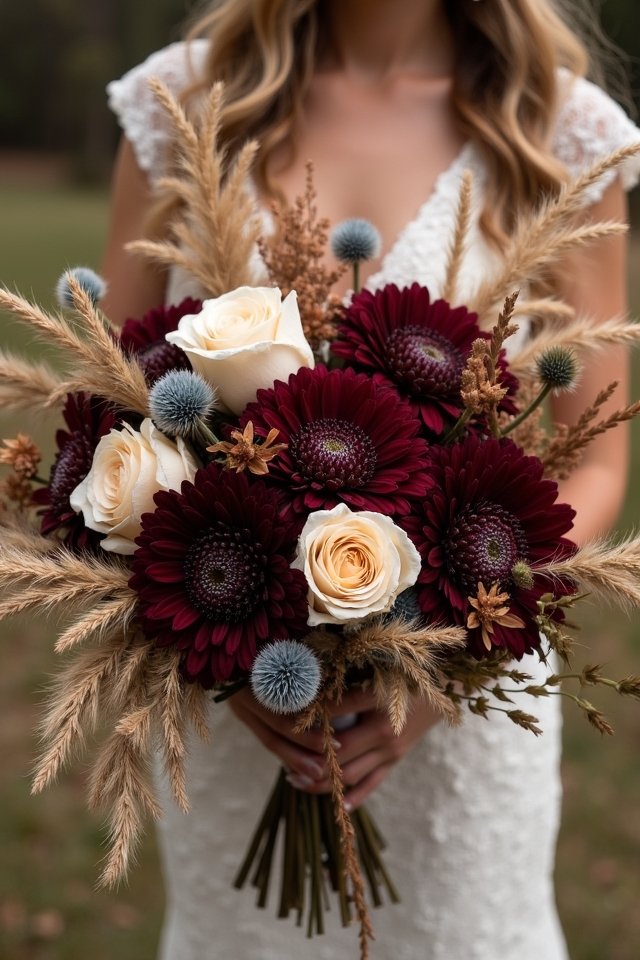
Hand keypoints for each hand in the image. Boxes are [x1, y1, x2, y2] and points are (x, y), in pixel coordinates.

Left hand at [229, 684, 441, 809]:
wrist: (447, 685)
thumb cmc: (409, 669)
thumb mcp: (380, 668)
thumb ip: (348, 678)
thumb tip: (308, 684)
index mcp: (377, 702)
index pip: (332, 714)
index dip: (305, 718)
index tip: (280, 716)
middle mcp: (384, 731)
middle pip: (336, 753)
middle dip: (305, 758)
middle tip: (279, 757)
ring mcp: (391, 750)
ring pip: (349, 775)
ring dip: (320, 781)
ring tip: (293, 778)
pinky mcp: (396, 760)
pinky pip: (371, 785)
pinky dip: (352, 797)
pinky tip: (334, 804)